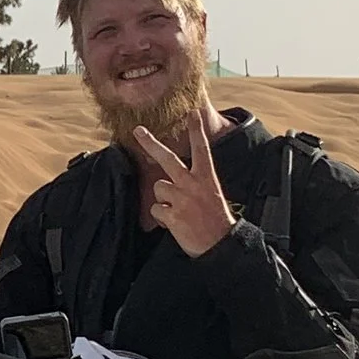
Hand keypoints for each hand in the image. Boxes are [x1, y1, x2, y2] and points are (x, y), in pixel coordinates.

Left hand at [134, 123, 237, 259]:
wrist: (221, 245)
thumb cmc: (216, 219)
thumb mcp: (211, 193)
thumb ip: (195, 181)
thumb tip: (172, 177)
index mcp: (206, 177)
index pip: (202, 149)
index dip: (196, 130)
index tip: (193, 112)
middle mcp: (193, 184)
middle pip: (167, 159)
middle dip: (151, 143)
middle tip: (137, 130)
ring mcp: (181, 199)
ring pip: (158, 188)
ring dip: (163, 199)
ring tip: (178, 210)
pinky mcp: (172, 215)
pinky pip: (156, 210)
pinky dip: (162, 217)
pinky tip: (175, 223)